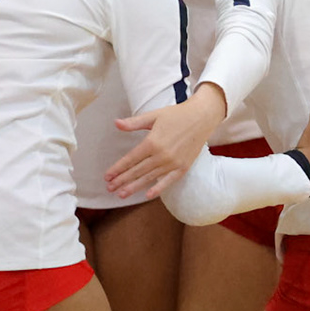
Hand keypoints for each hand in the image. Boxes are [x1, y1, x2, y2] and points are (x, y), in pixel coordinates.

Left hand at [108, 83, 227, 198]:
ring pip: (149, 178)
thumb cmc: (177, 114)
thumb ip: (134, 123)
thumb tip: (116, 123)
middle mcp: (161, 155)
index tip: (107, 176)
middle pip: (137, 171)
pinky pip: (168, 181)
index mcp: (152, 142)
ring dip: (134, 187)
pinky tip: (147, 196)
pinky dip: (158, 189)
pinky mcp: (183, 167)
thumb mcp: (153, 116)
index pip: (130, 159)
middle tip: (110, 188)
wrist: (202, 117)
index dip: (118, 168)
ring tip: (121, 194)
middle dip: (122, 180)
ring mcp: (173, 163)